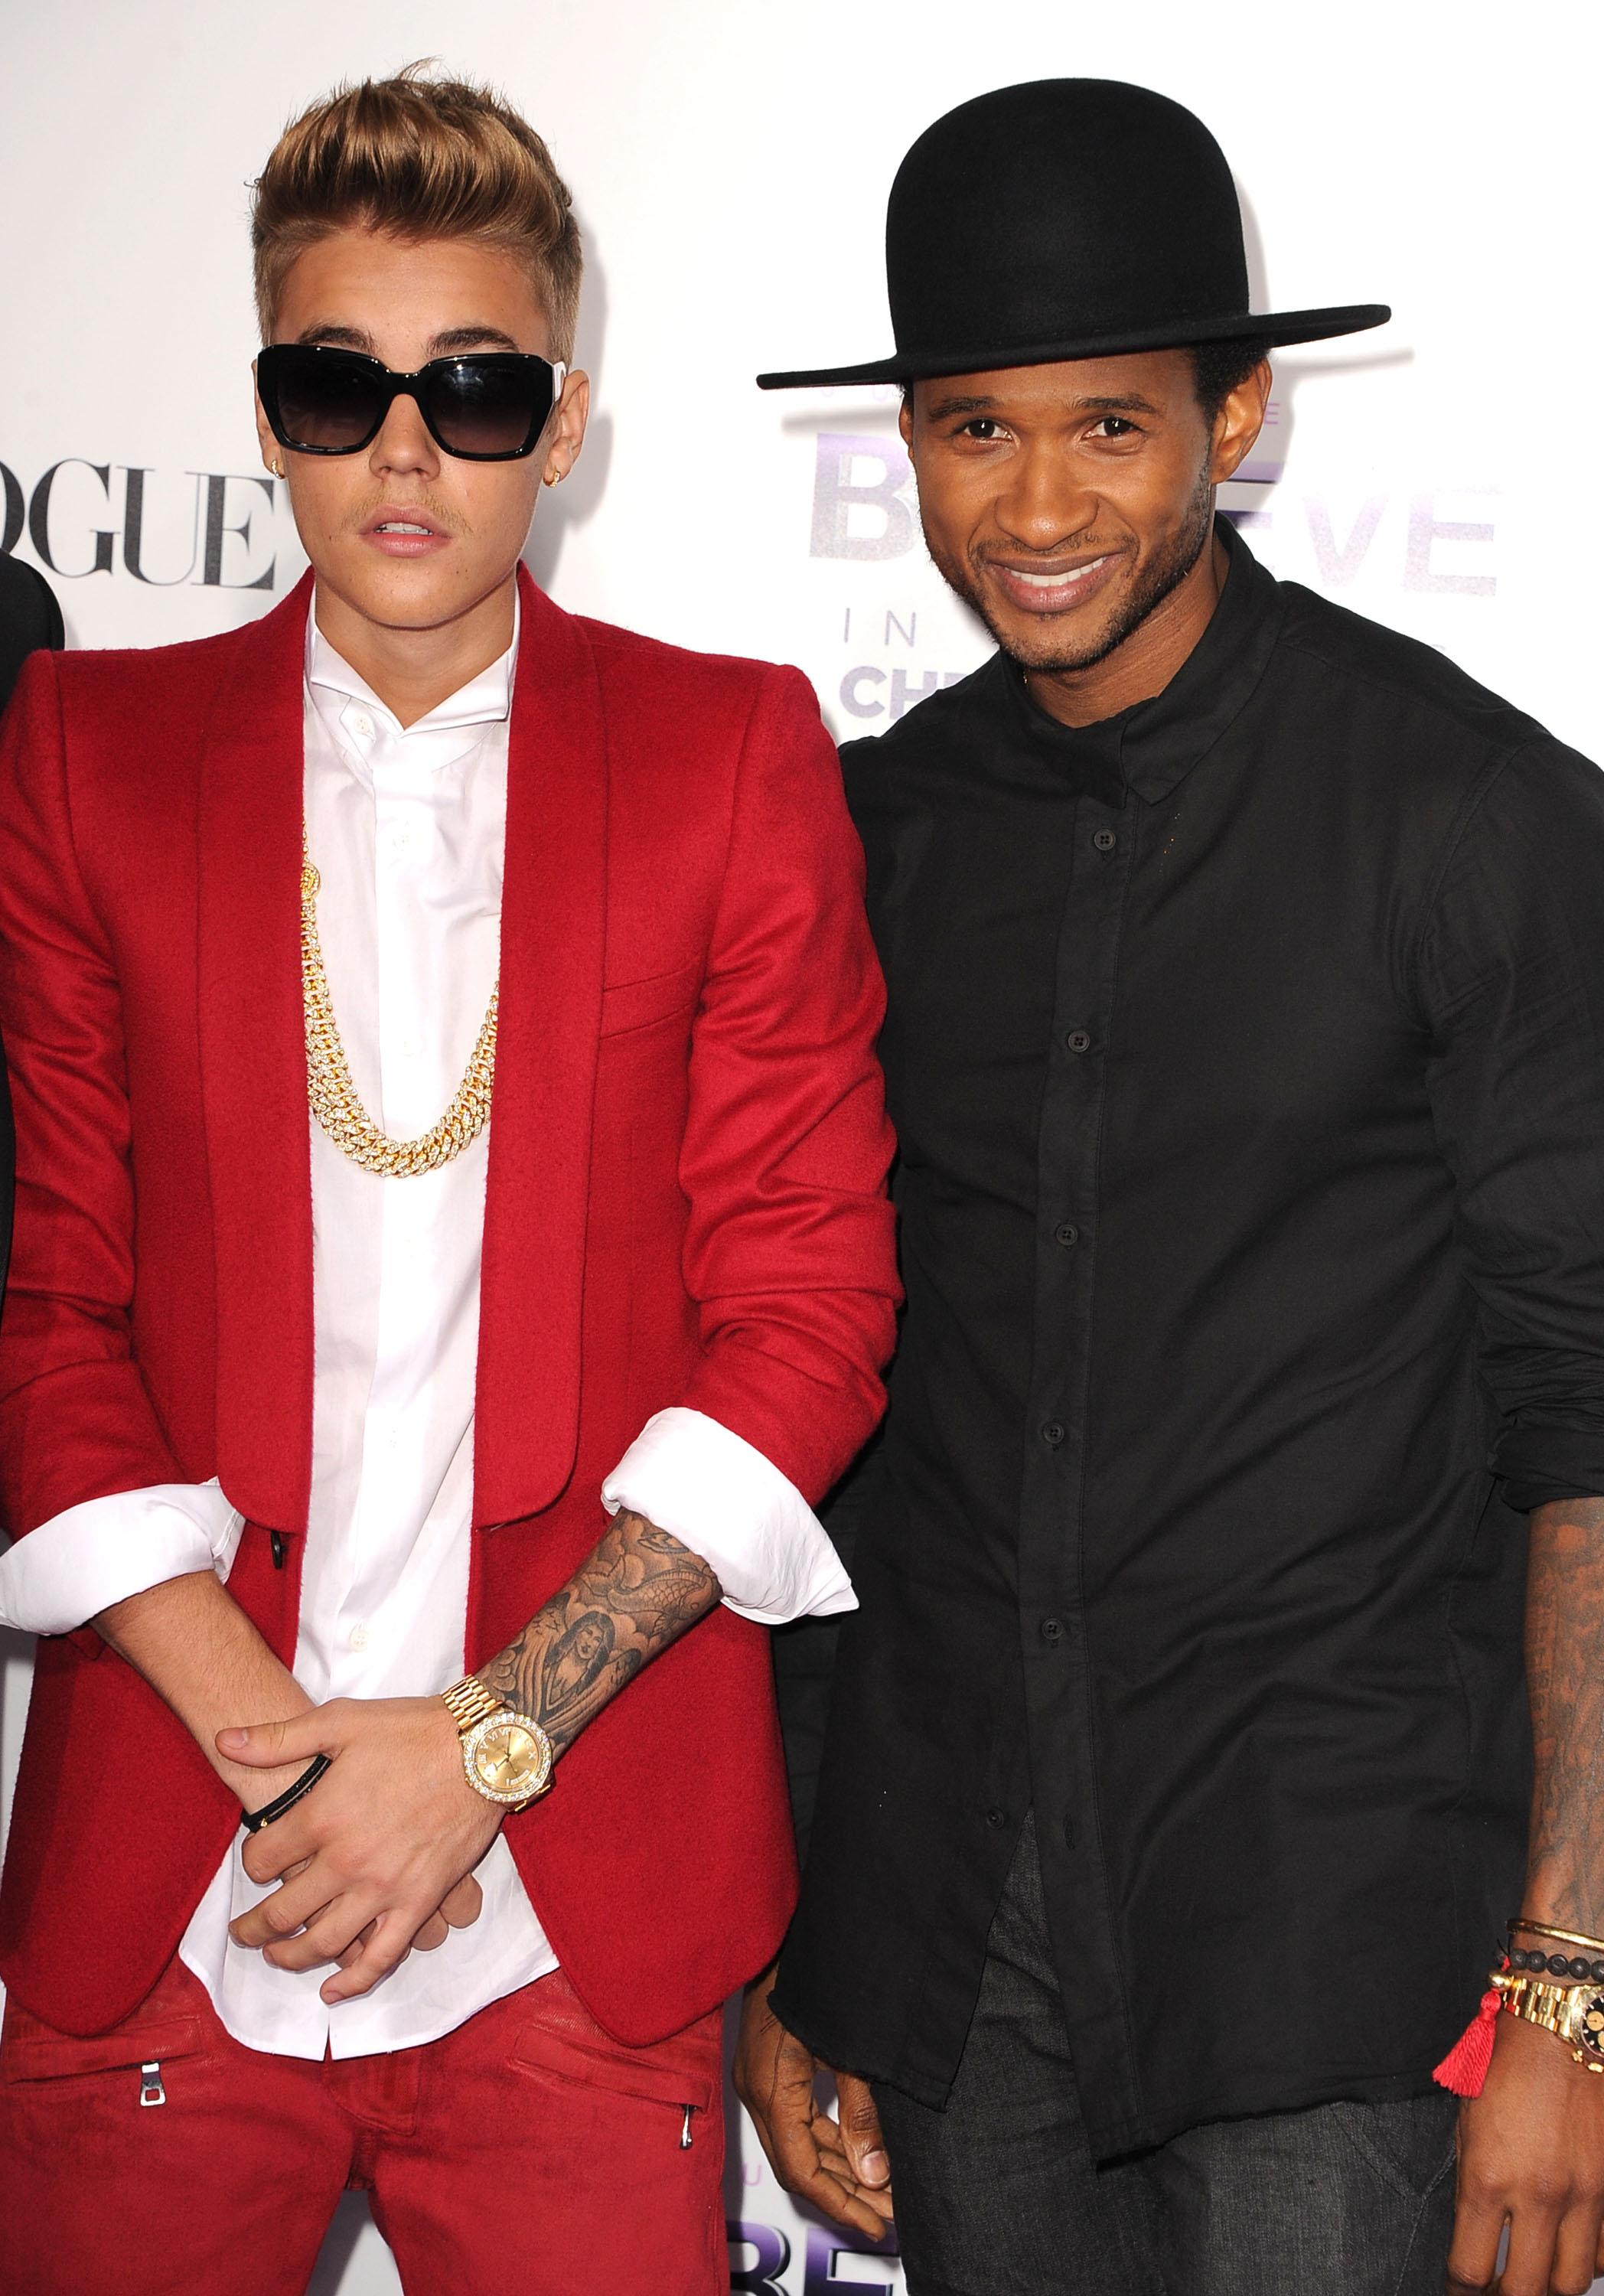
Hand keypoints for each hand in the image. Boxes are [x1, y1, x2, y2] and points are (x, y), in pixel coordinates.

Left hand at [218, 1696, 499, 2004]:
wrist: (485, 1747)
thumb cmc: (412, 1730)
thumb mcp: (341, 1720)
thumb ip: (278, 1737)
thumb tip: (224, 1740)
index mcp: (322, 1818)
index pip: (261, 1860)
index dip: (250, 1863)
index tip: (257, 1862)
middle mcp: (347, 1862)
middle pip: (281, 1912)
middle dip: (253, 1927)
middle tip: (242, 1932)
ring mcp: (384, 1888)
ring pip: (322, 1943)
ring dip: (289, 1957)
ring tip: (275, 1955)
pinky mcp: (420, 1902)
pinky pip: (381, 1957)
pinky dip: (353, 1981)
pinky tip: (331, 1991)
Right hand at [734, 1963, 893, 2240]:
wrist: (788, 1928)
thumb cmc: (821, 1979)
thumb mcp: (849, 2048)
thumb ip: (860, 2113)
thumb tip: (874, 2175)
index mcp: (770, 2089)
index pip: (800, 2169)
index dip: (839, 2204)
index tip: (875, 2223)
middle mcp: (755, 2089)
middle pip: (795, 2162)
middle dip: (842, 2193)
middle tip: (886, 2213)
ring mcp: (756, 2077)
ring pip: (794, 2142)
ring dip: (836, 2167)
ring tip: (879, 2190)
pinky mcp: (765, 2065)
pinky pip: (792, 2118)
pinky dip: (824, 2138)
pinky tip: (856, 2151)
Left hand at [1448, 2011, 1603, 2293]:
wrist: (1560, 2030)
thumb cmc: (1507, 2065)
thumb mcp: (1467, 2122)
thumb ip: (1473, 2180)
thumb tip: (1475, 2230)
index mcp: (1487, 2178)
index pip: (1471, 2268)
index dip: (1460, 2292)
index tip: (1458, 2293)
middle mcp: (1538, 2196)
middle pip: (1525, 2291)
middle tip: (1496, 2294)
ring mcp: (1582, 2196)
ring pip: (1573, 2282)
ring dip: (1550, 2288)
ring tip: (1534, 2279)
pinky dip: (1589, 2261)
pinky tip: (1571, 2251)